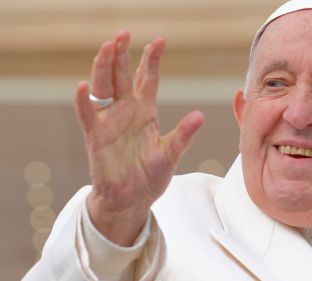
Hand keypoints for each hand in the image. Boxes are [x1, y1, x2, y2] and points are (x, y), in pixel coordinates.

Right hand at [74, 31, 203, 245]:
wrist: (132, 200)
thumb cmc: (150, 176)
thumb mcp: (171, 153)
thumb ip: (183, 135)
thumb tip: (200, 115)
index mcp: (145, 111)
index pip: (147, 79)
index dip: (151, 60)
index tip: (159, 41)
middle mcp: (126, 111)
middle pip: (121, 76)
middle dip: (122, 55)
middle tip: (123, 34)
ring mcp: (109, 122)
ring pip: (103, 88)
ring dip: (103, 68)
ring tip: (107, 47)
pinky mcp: (95, 137)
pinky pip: (87, 116)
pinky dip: (83, 101)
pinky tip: (82, 86)